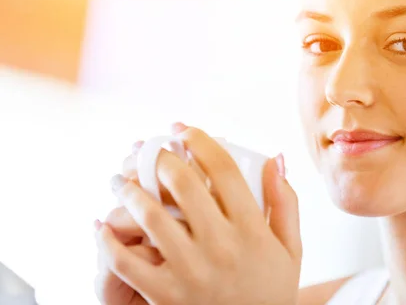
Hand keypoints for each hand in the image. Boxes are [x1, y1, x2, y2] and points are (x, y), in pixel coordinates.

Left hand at [95, 124, 301, 304]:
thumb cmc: (271, 289)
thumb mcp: (291, 247)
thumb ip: (285, 201)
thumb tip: (275, 158)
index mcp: (251, 229)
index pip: (223, 170)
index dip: (200, 141)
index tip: (183, 130)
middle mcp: (221, 246)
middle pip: (182, 185)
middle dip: (162, 156)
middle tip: (151, 148)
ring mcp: (191, 271)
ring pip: (150, 217)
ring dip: (129, 190)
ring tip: (120, 179)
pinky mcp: (166, 294)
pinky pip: (127, 262)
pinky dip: (107, 240)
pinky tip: (101, 224)